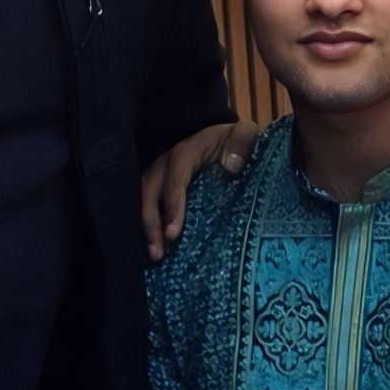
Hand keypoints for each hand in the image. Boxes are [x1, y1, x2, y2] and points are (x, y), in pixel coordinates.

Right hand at [141, 121, 258, 260]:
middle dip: (150, 222)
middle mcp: (166, 163)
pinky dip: (150, 225)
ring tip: (154, 256)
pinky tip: (156, 248)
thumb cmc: (237, 141)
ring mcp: (160, 175)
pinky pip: (150, 205)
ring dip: (146, 228)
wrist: (227, 139)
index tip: (173, 233)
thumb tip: (231, 166)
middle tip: (157, 253)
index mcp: (186, 152)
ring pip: (143, 199)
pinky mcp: (161, 187)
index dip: (172, 204)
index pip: (175, 177)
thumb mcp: (246, 134)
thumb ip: (242, 143)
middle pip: (149, 191)